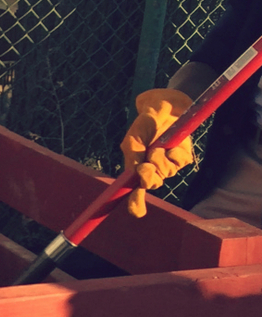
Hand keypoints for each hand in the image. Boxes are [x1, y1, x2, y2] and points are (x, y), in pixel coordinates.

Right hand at [120, 88, 194, 216]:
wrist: (167, 104)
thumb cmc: (147, 120)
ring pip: (165, 174)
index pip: (136, 191)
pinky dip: (173, 154)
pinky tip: (170, 144)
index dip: (136, 203)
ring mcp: (168, 164)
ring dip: (159, 161)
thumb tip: (137, 174)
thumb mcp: (134, 137)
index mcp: (137, 167)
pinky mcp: (183, 158)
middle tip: (145, 166)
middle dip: (148, 177)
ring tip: (157, 146)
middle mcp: (153, 169)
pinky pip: (178, 163)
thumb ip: (133, 155)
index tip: (137, 212)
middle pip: (151, 184)